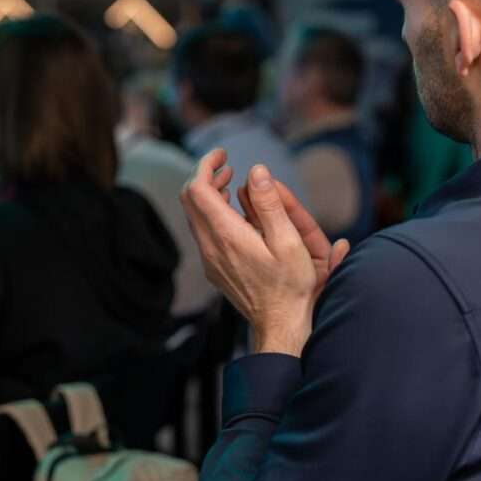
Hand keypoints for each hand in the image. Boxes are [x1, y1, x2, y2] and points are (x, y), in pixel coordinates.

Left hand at [181, 149, 349, 356]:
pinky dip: (212, 214)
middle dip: (205, 176)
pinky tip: (235, 214)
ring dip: (209, 195)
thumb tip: (256, 171)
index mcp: (227, 235)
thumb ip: (270, 204)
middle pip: (190, 199)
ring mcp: (209, 259)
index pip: (198, 189)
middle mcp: (211, 247)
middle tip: (227, 166)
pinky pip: (202, 232)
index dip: (206, 165)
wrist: (280, 324)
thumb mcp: (288, 242)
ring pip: (194, 216)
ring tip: (232, 185)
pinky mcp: (213, 268)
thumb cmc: (290, 286)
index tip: (223, 156)